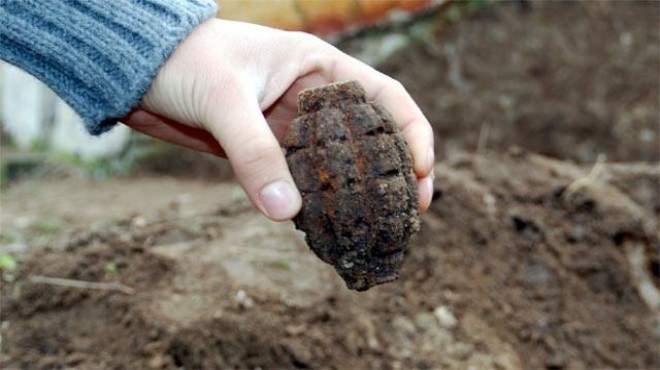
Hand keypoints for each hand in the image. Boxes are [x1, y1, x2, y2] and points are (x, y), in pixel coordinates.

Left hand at [123, 19, 433, 220]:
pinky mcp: (265, 152)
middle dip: (393, 173)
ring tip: (377, 228)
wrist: (137, 70)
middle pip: (368, 138)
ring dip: (356, 195)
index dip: (412, 132)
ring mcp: (290, 129)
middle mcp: (313, 100)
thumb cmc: (185, 61)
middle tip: (411, 213)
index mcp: (319, 68)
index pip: (384, 96)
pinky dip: (316, 204)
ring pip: (335, 165)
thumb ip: (254, 153)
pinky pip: (299, 181)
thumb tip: (287, 214)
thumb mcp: (224, 101)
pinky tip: (327, 228)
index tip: (423, 172)